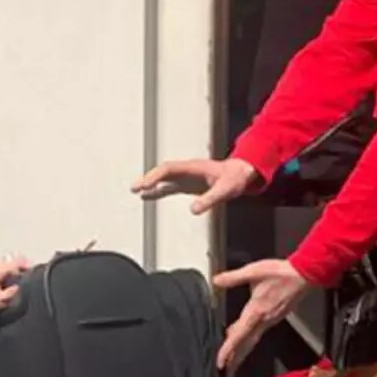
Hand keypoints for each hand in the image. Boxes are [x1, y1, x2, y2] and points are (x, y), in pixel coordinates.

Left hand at [0, 256, 29, 330]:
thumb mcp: (1, 300)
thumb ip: (14, 291)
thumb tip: (24, 284)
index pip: (18, 262)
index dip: (29, 267)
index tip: (37, 275)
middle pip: (16, 261)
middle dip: (25, 269)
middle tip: (32, 281)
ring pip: (13, 266)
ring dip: (20, 273)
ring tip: (26, 284)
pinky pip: (9, 271)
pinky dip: (14, 276)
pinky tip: (16, 286)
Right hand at [132, 157, 259, 215]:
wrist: (242, 174)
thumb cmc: (234, 178)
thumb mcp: (225, 190)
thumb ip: (209, 200)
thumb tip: (193, 209)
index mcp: (193, 167)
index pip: (169, 169)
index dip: (155, 176)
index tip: (145, 184)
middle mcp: (187, 170)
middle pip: (162, 172)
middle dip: (148, 179)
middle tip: (134, 188)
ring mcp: (186, 176)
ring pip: (163, 178)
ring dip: (150, 184)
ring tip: (136, 191)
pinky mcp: (188, 184)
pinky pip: (168, 186)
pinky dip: (157, 190)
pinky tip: (148, 196)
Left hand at [213, 259, 310, 374]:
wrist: (305, 274)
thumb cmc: (280, 272)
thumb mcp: (254, 271)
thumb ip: (234, 277)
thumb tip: (216, 281)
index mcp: (256, 311)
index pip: (239, 335)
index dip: (228, 350)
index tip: (220, 363)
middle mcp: (264, 320)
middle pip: (247, 344)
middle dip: (235, 359)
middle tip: (226, 373)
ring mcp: (271, 320)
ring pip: (253, 340)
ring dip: (242, 352)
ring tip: (232, 362)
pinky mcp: (275, 317)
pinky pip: (259, 333)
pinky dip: (249, 340)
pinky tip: (242, 338)